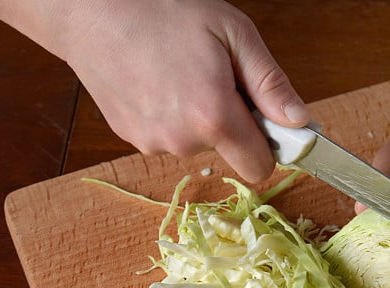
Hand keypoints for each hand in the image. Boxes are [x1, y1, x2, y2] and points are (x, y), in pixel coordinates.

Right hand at [56, 0, 309, 180]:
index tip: (265, 123)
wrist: (90, 7)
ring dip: (198, 119)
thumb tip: (300, 122)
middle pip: (227, 152)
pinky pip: (167, 137)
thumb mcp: (233, 34)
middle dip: (230, 123)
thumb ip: (270, 84)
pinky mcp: (130, 137)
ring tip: (179, 74)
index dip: (268, 148)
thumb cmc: (163, 9)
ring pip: (196, 144)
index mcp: (214, 116)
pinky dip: (170, 117)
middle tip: (214, 77)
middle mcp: (182, 140)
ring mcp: (152, 142)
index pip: (259, 168)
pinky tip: (156, 81)